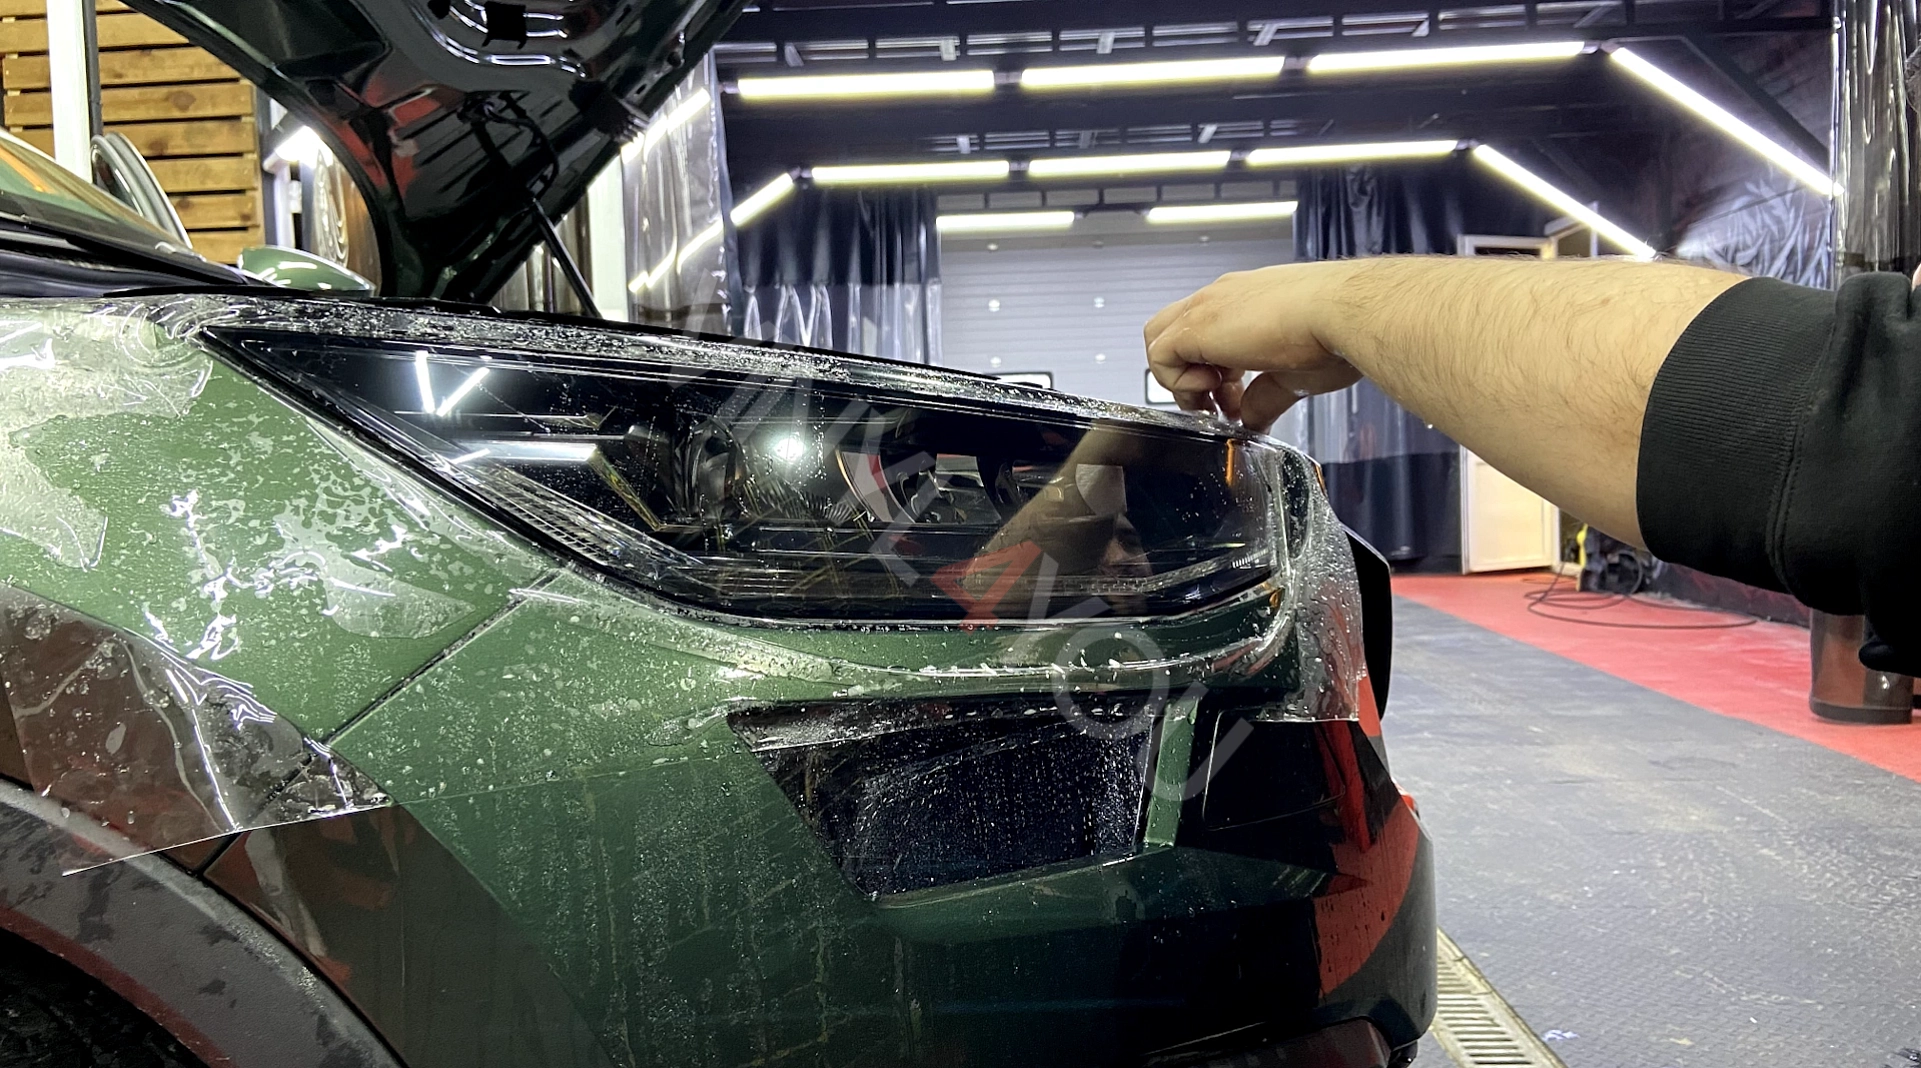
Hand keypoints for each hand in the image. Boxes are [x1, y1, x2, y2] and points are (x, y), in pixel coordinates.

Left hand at [1143, 262, 1364, 431]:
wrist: (1344, 311)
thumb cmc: (1336, 331)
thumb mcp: (1295, 375)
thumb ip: (1266, 398)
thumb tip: (1254, 419)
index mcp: (1246, 303)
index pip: (1206, 332)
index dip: (1212, 372)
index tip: (1234, 398)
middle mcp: (1222, 299)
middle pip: (1172, 330)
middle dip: (1186, 373)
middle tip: (1215, 402)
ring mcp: (1207, 307)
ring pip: (1158, 338)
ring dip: (1180, 378)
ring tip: (1212, 401)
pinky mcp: (1197, 325)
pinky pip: (1159, 355)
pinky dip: (1176, 381)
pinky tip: (1211, 391)